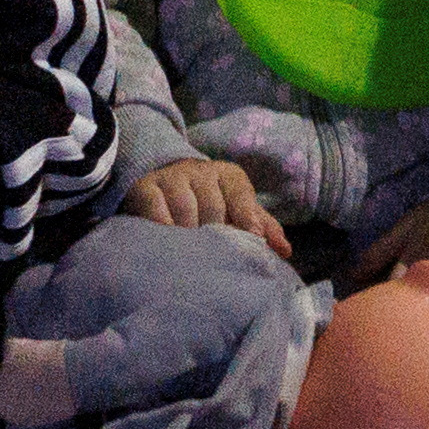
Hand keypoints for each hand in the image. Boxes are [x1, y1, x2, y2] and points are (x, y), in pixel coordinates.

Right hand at [128, 156, 288, 256]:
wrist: (162, 182)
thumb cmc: (209, 203)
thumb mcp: (236, 209)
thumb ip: (261, 226)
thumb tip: (284, 250)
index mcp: (228, 175)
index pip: (241, 194)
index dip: (248, 216)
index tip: (254, 237)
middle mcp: (200, 171)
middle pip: (213, 205)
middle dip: (216, 232)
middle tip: (219, 257)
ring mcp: (171, 177)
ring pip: (185, 207)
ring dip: (189, 233)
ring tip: (194, 257)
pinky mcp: (144, 187)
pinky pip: (154, 206)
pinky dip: (162, 225)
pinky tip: (167, 241)